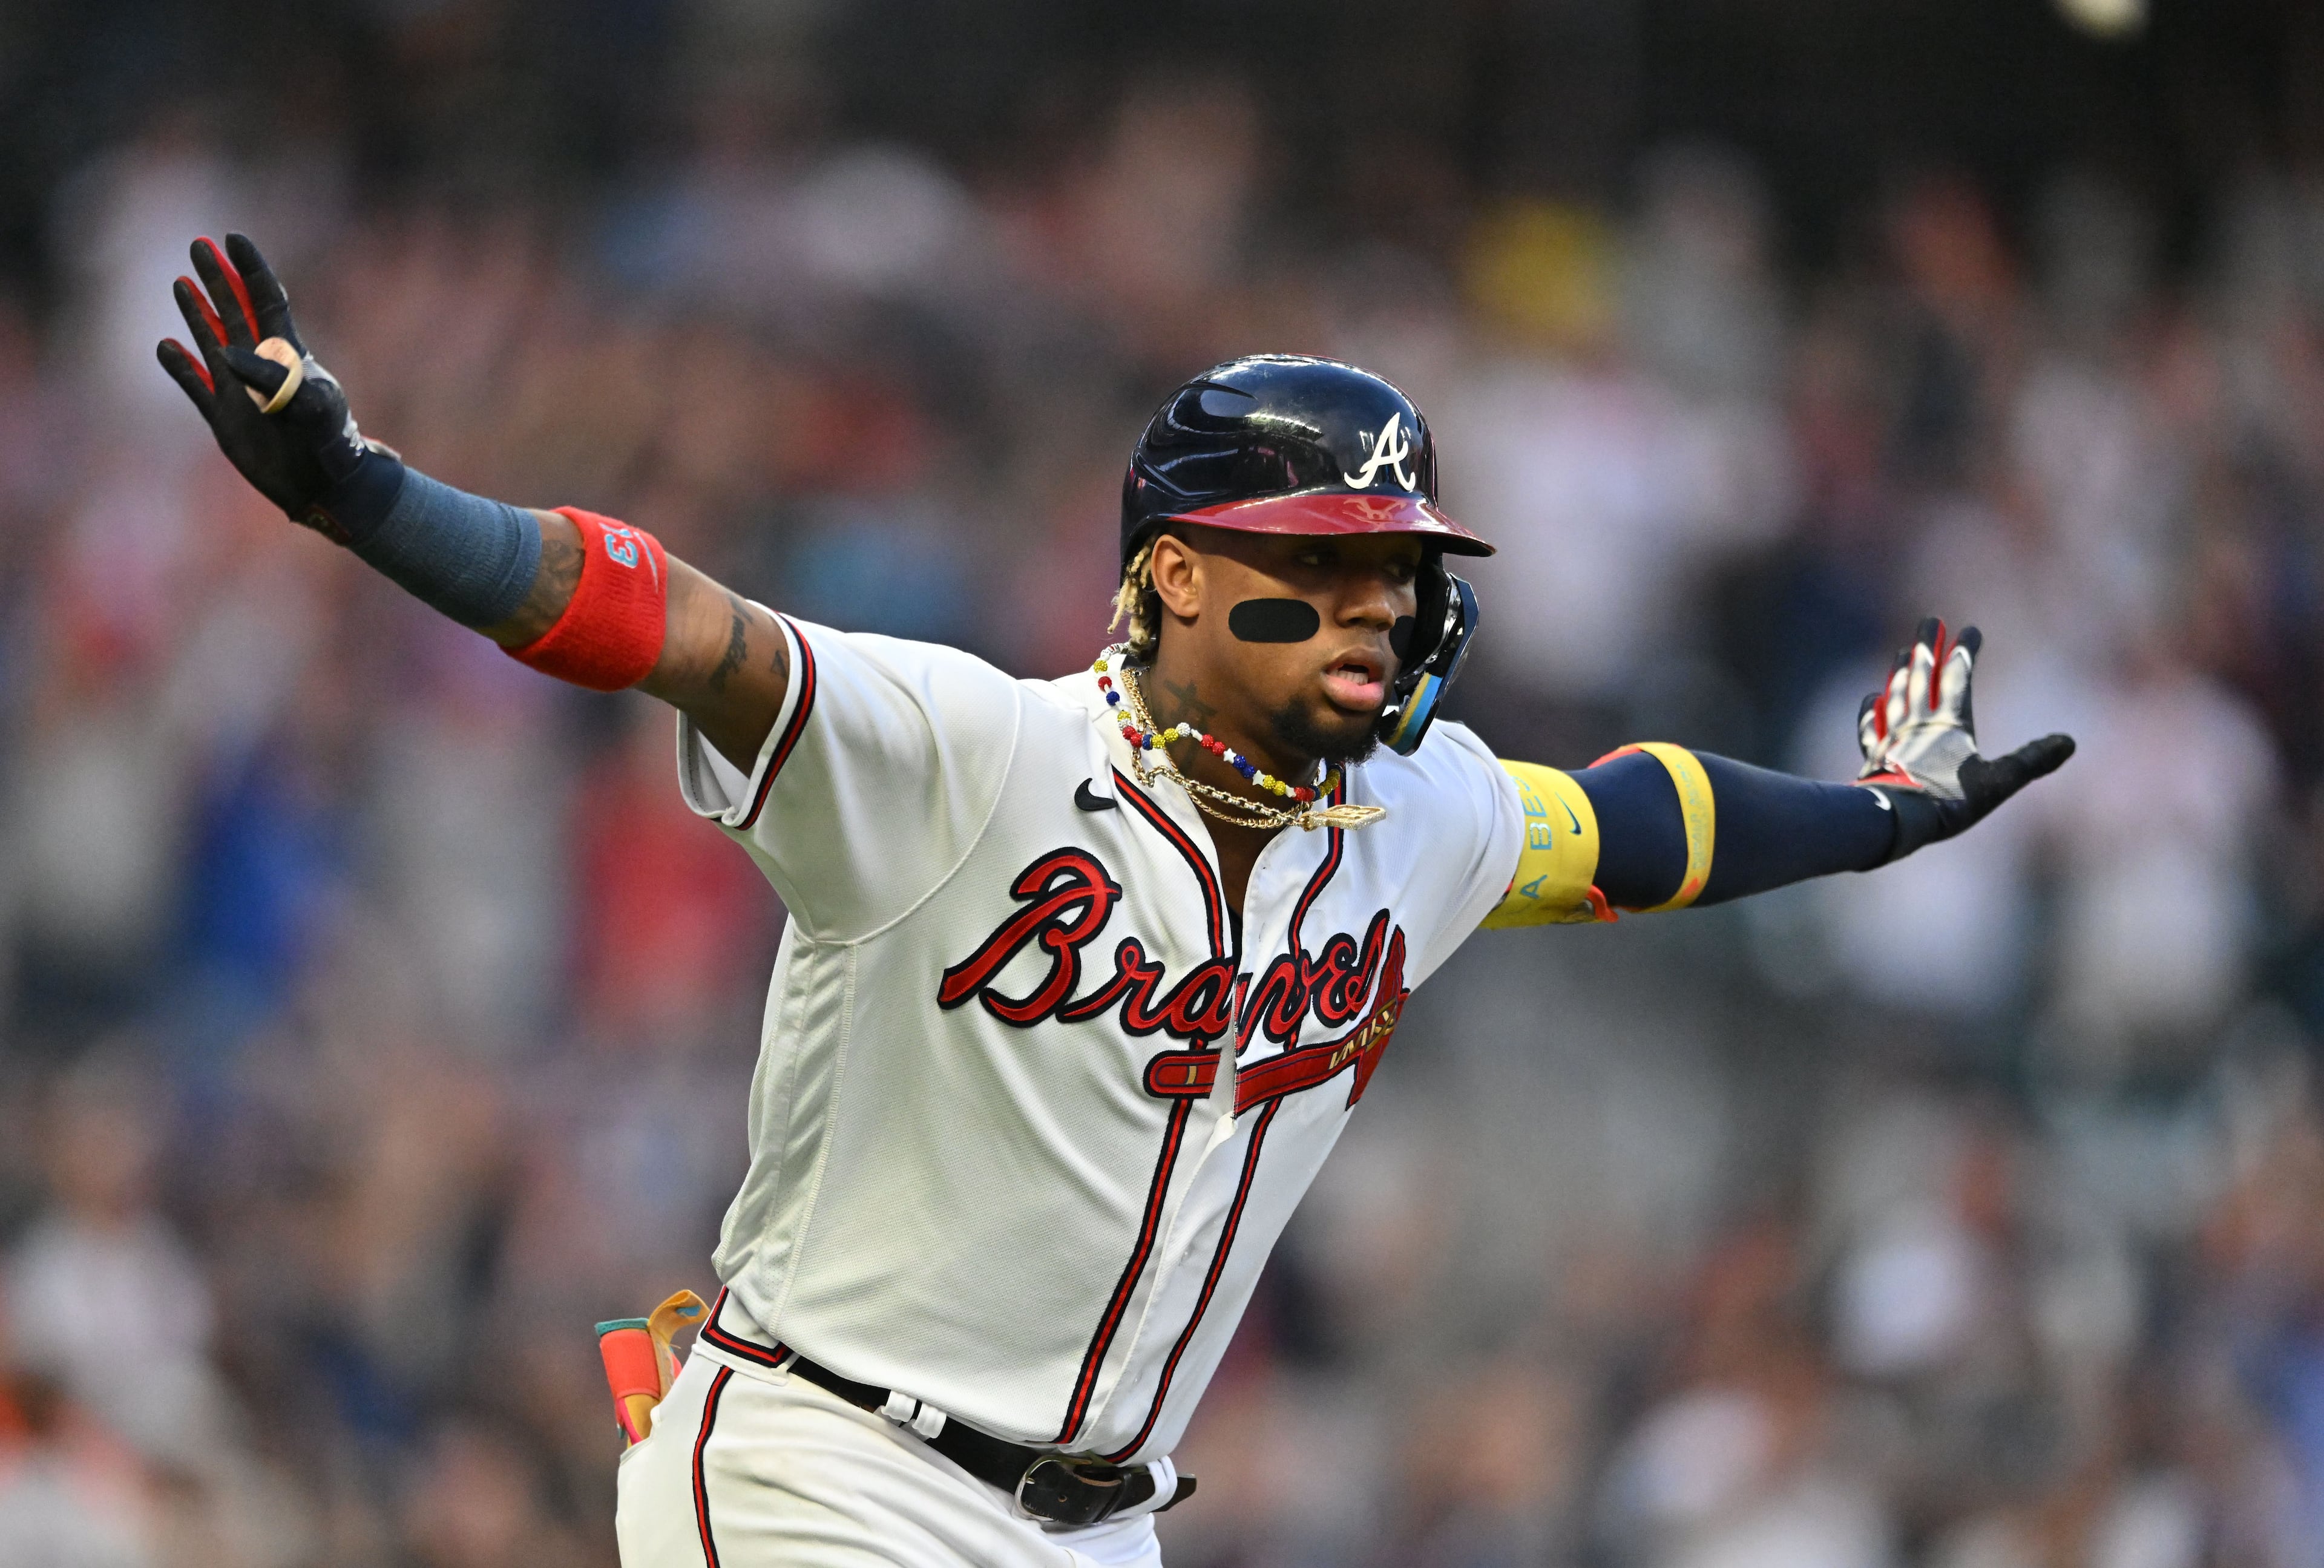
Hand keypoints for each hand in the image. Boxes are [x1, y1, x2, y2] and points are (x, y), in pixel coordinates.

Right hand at [156, 233, 391, 537]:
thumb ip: (271, 378)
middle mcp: (260, 365)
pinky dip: (180, 367)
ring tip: (180, 282)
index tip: (233, 238)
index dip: (250, 269)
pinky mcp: (224, 417)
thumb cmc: (329, 441)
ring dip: (196, 313)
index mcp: (288, 354)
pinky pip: (195, 386)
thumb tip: (226, 352)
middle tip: (198, 245)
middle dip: (218, 278)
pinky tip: (165, 347)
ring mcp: (239, 389)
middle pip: (233, 310)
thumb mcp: (310, 406)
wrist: (324, 484)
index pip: (265, 299)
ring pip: (211, 340)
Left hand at [1855, 617, 2073, 858]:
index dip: (1964, 650)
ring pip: (1896, 695)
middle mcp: (1918, 722)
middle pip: (1922, 675)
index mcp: (1951, 723)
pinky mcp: (1874, 755)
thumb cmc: (1948, 801)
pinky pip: (1871, 725)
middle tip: (1929, 620)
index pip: (1958, 675)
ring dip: (1901, 671)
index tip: (1970, 629)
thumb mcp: (1999, 782)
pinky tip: (1872, 698)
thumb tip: (2070, 742)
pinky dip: (1872, 709)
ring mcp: (1892, 737)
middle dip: (1927, 646)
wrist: (1893, 820)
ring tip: (1902, 652)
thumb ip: (2032, 760)